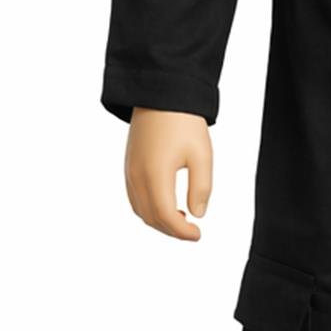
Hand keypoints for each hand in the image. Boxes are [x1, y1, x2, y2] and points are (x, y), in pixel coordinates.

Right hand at [124, 107, 213, 239]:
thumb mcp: (201, 155)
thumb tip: (197, 214)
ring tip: (182, 219)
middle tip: (192, 232)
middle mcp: (137, 176)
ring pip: (140, 210)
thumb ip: (200, 188)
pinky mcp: (129, 166)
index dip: (181, 232)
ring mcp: (129, 172)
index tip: (198, 235)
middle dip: (171, 230)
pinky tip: (167, 205)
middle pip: (150, 218)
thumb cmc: (184, 122)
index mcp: (155, 175)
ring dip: (159, 221)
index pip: (165, 216)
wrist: (161, 95)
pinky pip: (135, 198)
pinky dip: (149, 209)